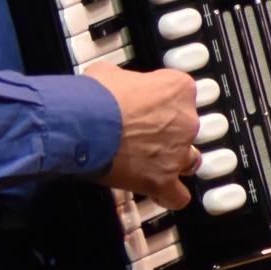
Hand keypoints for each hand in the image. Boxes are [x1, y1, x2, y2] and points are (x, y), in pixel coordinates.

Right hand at [83, 63, 199, 209]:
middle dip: (164, 130)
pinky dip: (169, 195)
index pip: (180, 92)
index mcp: (177, 88)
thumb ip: (123, 81)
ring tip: (148, 160)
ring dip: (172, 160)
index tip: (144, 102)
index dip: (158, 98)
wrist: (80, 122)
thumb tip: (114, 85)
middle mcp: (185, 120)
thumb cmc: (92, 97)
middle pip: (185, 126)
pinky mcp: (162, 180)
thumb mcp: (107, 73)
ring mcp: (176, 153)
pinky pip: (178, 196)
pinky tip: (156, 191)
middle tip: (137, 131)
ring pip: (190, 160)